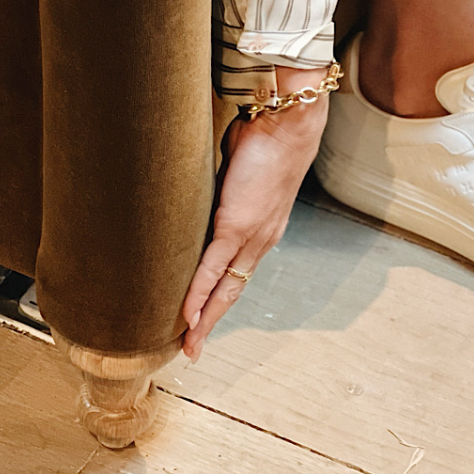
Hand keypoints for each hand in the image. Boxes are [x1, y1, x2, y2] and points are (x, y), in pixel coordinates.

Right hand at [180, 66, 329, 362]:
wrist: (287, 125)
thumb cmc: (265, 139)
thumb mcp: (240, 169)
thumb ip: (224, 186)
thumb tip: (203, 184)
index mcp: (263, 229)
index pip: (239, 272)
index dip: (220, 296)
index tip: (205, 317)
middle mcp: (260, 240)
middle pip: (233, 292)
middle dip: (211, 321)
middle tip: (193, 347)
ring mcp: (250, 236)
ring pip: (224, 289)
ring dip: (204, 318)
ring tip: (188, 343)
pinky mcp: (236, 226)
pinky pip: (213, 269)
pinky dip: (198, 293)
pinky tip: (186, 314)